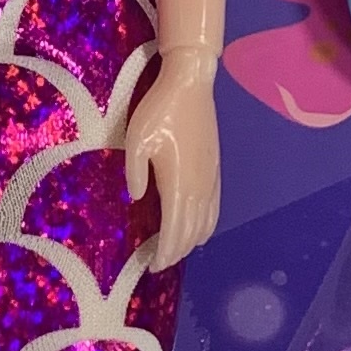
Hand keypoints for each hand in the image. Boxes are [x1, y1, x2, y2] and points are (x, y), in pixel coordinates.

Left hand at [121, 47, 220, 271]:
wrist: (192, 84)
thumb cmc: (160, 109)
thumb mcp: (137, 138)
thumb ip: (135, 171)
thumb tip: (136, 197)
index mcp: (179, 181)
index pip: (174, 228)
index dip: (166, 251)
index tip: (154, 266)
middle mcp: (199, 185)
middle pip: (191, 231)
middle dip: (176, 252)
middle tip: (159, 265)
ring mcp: (211, 178)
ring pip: (206, 222)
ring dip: (191, 241)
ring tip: (175, 252)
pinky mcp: (216, 169)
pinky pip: (214, 208)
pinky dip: (206, 225)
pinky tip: (197, 230)